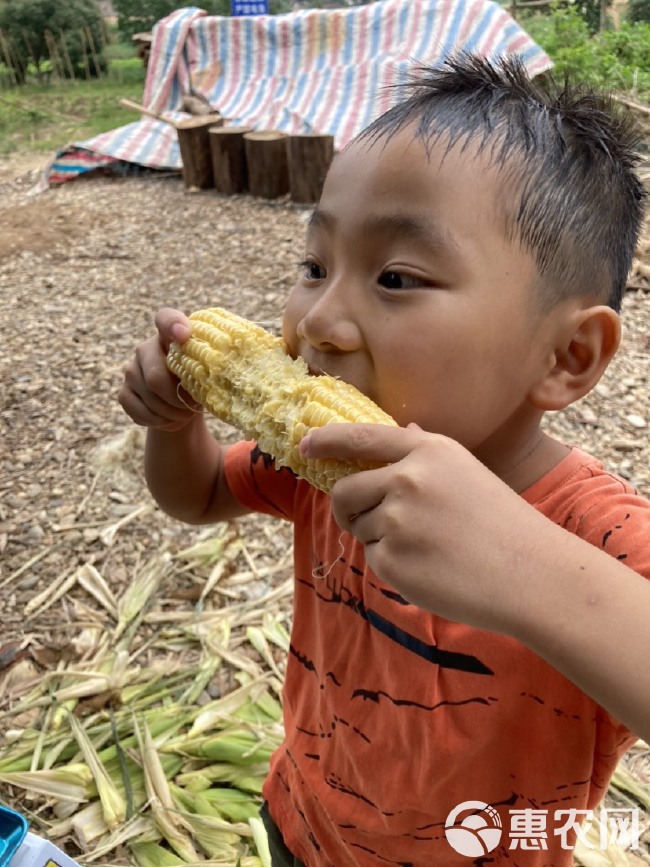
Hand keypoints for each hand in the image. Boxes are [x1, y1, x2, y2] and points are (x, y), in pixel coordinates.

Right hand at [118, 308, 200, 431]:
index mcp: (171, 336)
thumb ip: (211, 368)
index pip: (165, 319)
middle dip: (177, 398)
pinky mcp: (124, 393)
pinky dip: (159, 421)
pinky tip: (169, 419)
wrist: (182, 405)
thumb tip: (216, 377)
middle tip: (192, 408)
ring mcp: (131, 371)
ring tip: (185, 413)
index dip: (173, 324)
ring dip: (172, 412)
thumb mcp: (209, 373)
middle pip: (156, 376)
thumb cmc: (200, 382)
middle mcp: (146, 349)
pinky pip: (139, 411)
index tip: (184, 334)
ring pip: (149, 397)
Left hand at [301, 423, 539, 633]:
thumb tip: (402, 431)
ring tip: (427, 546)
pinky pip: (374, 559)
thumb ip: (425, 453)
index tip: (306, 445)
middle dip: (347, 508)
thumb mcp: (466, 471)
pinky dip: (394, 565)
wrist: (530, 573)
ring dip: (380, 538)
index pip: (361, 437)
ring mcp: (397, 520)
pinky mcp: (393, 560)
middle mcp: (407, 479)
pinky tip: (430, 568)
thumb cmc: (501, 523)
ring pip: (360, 527)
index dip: (327, 441)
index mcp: (427, 451)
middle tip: (365, 522)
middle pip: (345, 490)